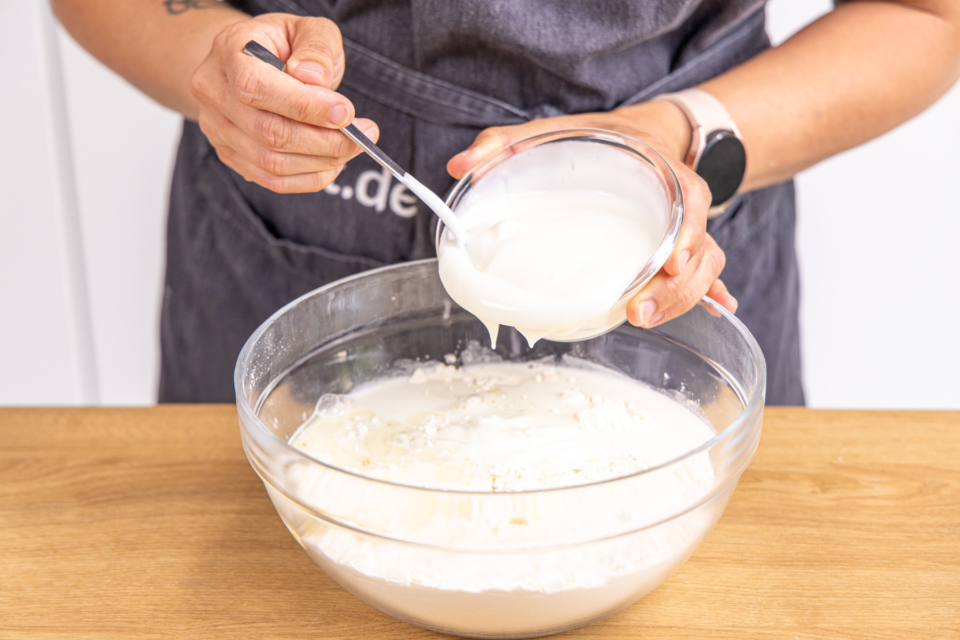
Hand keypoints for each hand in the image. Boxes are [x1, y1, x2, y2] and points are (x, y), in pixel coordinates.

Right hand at [190, 14, 378, 192]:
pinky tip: (333, 163)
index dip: (306, 106)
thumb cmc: (284, 45)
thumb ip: (316, 48)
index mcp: (229, 52)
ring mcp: (218, 129)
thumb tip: (315, 80)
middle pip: (269, 133)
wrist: (250, 61)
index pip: (258, 88)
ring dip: (322, 162)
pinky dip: (310, 178)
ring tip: (352, 147)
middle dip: (325, 140)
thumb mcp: (307, 29)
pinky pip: (272, 181)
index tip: (347, 113)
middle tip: (362, 136)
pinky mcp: (231, 155)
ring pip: (272, 163)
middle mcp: (214, 92)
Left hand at [447, 101, 737, 326]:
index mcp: (661, 176)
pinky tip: (721, 310)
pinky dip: (710, 294)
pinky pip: (703, 275)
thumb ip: (509, 142)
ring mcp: (685, 233)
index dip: (686, 235)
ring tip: (642, 318)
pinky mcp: (680, 252)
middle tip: (637, 311)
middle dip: (678, 288)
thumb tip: (461, 165)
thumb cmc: (601, 138)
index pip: (689, 204)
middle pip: (700, 251)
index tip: (669, 263)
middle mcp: (681, 208)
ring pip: (703, 269)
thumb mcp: (557, 131)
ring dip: (682, 300)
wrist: (643, 135)